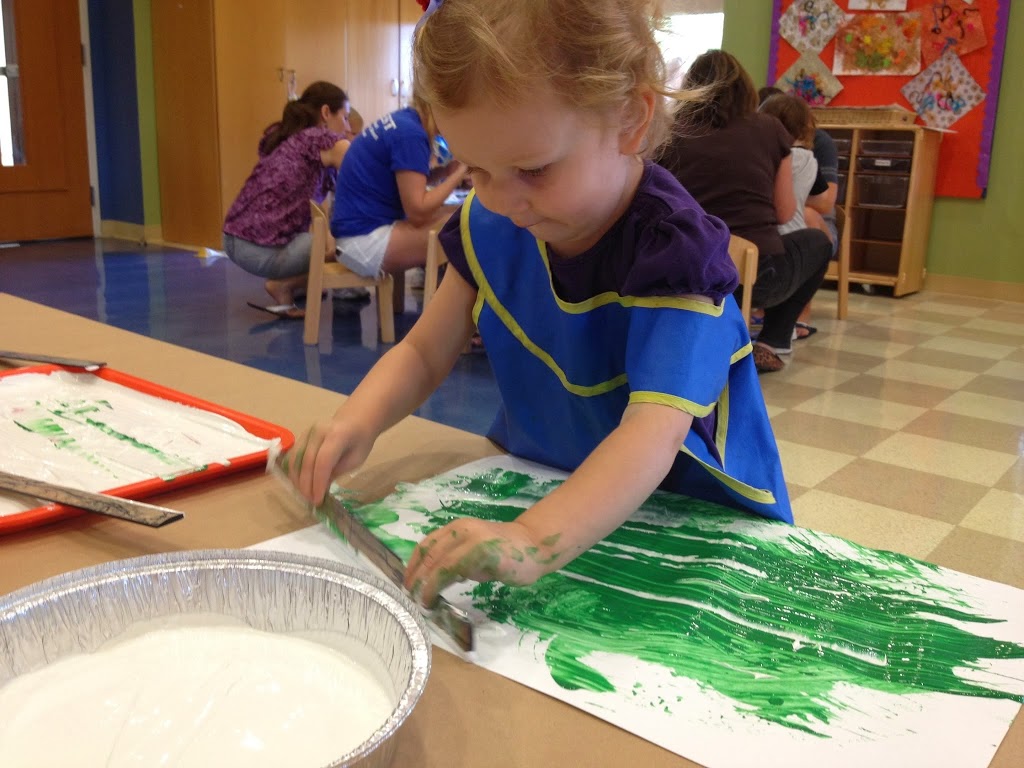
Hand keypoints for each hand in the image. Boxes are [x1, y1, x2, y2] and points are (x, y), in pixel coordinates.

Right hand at [285, 417, 373, 503]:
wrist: (355, 419)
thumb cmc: (360, 441)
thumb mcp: (356, 459)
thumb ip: (338, 471)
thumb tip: (320, 487)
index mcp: (337, 435)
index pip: (323, 461)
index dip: (318, 482)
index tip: (318, 500)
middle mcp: (318, 431)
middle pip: (307, 461)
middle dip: (307, 484)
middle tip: (310, 501)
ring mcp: (308, 432)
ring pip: (296, 458)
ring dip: (297, 479)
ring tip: (304, 495)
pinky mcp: (302, 436)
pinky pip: (293, 455)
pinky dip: (294, 471)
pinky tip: (299, 483)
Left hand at [403, 518, 558, 606]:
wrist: (535, 546)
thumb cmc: (504, 553)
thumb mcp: (474, 554)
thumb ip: (456, 563)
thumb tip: (436, 581)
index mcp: (457, 529)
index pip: (426, 545)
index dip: (413, 565)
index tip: (407, 583)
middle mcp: (461, 529)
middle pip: (428, 553)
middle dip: (415, 577)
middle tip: (409, 596)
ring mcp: (472, 539)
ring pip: (437, 561)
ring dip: (425, 584)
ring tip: (420, 601)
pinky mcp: (482, 550)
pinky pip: (452, 568)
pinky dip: (438, 584)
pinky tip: (435, 597)